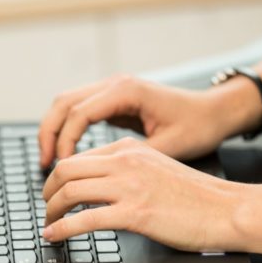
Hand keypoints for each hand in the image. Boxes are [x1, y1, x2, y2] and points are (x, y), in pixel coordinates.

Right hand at [37, 74, 259, 166]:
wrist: (216, 111)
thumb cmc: (198, 127)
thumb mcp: (167, 147)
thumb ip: (130, 158)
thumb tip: (97, 178)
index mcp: (126, 91)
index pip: (78, 114)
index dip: (65, 143)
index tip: (61, 169)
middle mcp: (115, 85)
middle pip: (63, 103)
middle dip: (49, 134)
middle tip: (45, 165)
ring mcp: (112, 89)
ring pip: (66, 104)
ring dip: (54, 131)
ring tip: (49, 162)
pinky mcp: (114, 100)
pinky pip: (79, 111)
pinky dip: (67, 130)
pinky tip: (66, 154)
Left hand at [41, 137, 244, 252]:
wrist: (228, 209)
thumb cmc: (198, 196)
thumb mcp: (157, 169)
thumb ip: (129, 171)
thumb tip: (101, 187)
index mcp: (130, 149)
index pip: (79, 157)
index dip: (59, 177)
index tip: (54, 193)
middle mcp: (126, 162)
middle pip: (66, 170)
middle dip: (48, 191)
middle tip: (46, 208)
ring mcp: (130, 187)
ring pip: (70, 192)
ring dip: (51, 211)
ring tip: (48, 225)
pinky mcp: (135, 213)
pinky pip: (85, 220)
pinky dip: (62, 229)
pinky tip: (54, 236)